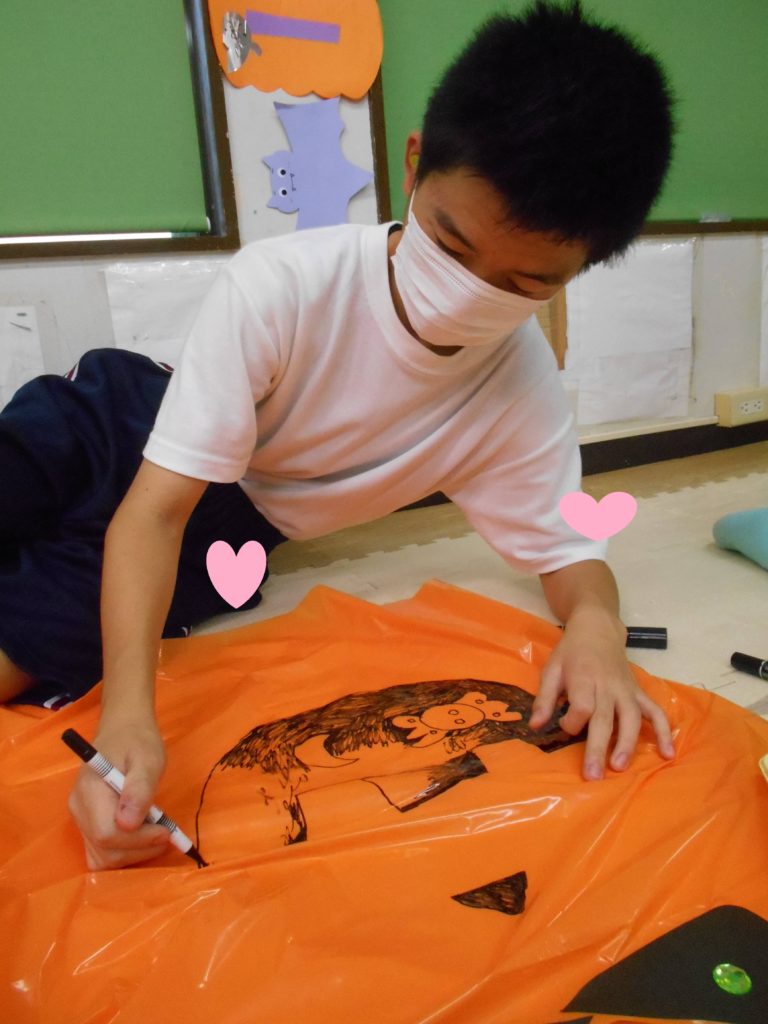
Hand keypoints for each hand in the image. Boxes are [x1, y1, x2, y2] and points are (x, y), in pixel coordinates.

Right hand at [67, 716, 169, 869]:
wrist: (123, 729)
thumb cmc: (137, 740)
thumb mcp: (148, 758)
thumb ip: (139, 789)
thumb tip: (129, 824)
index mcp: (90, 791)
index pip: (107, 833)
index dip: (139, 840)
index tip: (166, 830)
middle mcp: (79, 808)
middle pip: (103, 850)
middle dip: (139, 850)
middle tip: (166, 832)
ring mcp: (80, 817)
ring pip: (101, 857)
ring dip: (133, 854)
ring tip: (155, 832)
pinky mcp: (87, 823)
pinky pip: (101, 851)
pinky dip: (124, 851)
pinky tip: (143, 835)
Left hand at [529, 608, 674, 779]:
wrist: (597, 630)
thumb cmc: (571, 653)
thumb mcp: (551, 669)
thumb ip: (544, 698)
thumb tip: (535, 726)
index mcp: (584, 677)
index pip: (582, 706)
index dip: (572, 722)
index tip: (563, 727)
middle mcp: (608, 685)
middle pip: (605, 718)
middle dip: (598, 747)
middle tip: (593, 775)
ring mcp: (626, 690)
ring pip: (632, 718)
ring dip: (627, 744)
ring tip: (620, 768)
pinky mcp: (639, 693)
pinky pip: (656, 712)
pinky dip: (664, 731)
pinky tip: (667, 753)